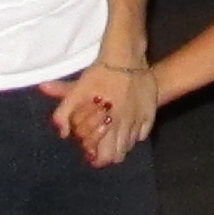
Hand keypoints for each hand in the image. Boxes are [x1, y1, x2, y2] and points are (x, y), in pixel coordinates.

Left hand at [42, 62, 157, 166]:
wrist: (126, 55)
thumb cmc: (100, 74)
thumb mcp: (77, 91)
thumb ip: (64, 114)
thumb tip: (62, 134)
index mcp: (109, 124)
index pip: (107, 156)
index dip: (97, 159)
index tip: (91, 154)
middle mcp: (127, 125)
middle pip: (120, 155)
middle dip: (109, 154)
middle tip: (101, 145)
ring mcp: (141, 119)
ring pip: (132, 144)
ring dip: (121, 143)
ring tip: (112, 134)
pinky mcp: (151, 111)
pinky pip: (143, 132)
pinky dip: (134, 133)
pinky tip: (127, 124)